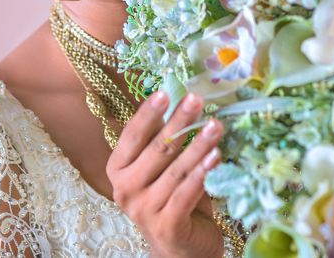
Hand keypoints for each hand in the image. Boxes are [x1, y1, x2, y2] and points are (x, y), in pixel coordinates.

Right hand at [106, 90, 225, 257]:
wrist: (181, 248)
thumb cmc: (171, 198)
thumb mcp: (162, 168)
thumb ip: (163, 140)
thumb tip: (180, 99)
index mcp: (117, 168)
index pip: (132, 135)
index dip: (148, 113)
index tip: (165, 92)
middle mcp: (124, 189)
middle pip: (156, 149)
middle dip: (180, 122)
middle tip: (198, 100)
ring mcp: (144, 210)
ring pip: (175, 170)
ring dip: (198, 145)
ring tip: (216, 126)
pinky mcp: (166, 226)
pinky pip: (186, 194)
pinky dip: (202, 174)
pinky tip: (216, 157)